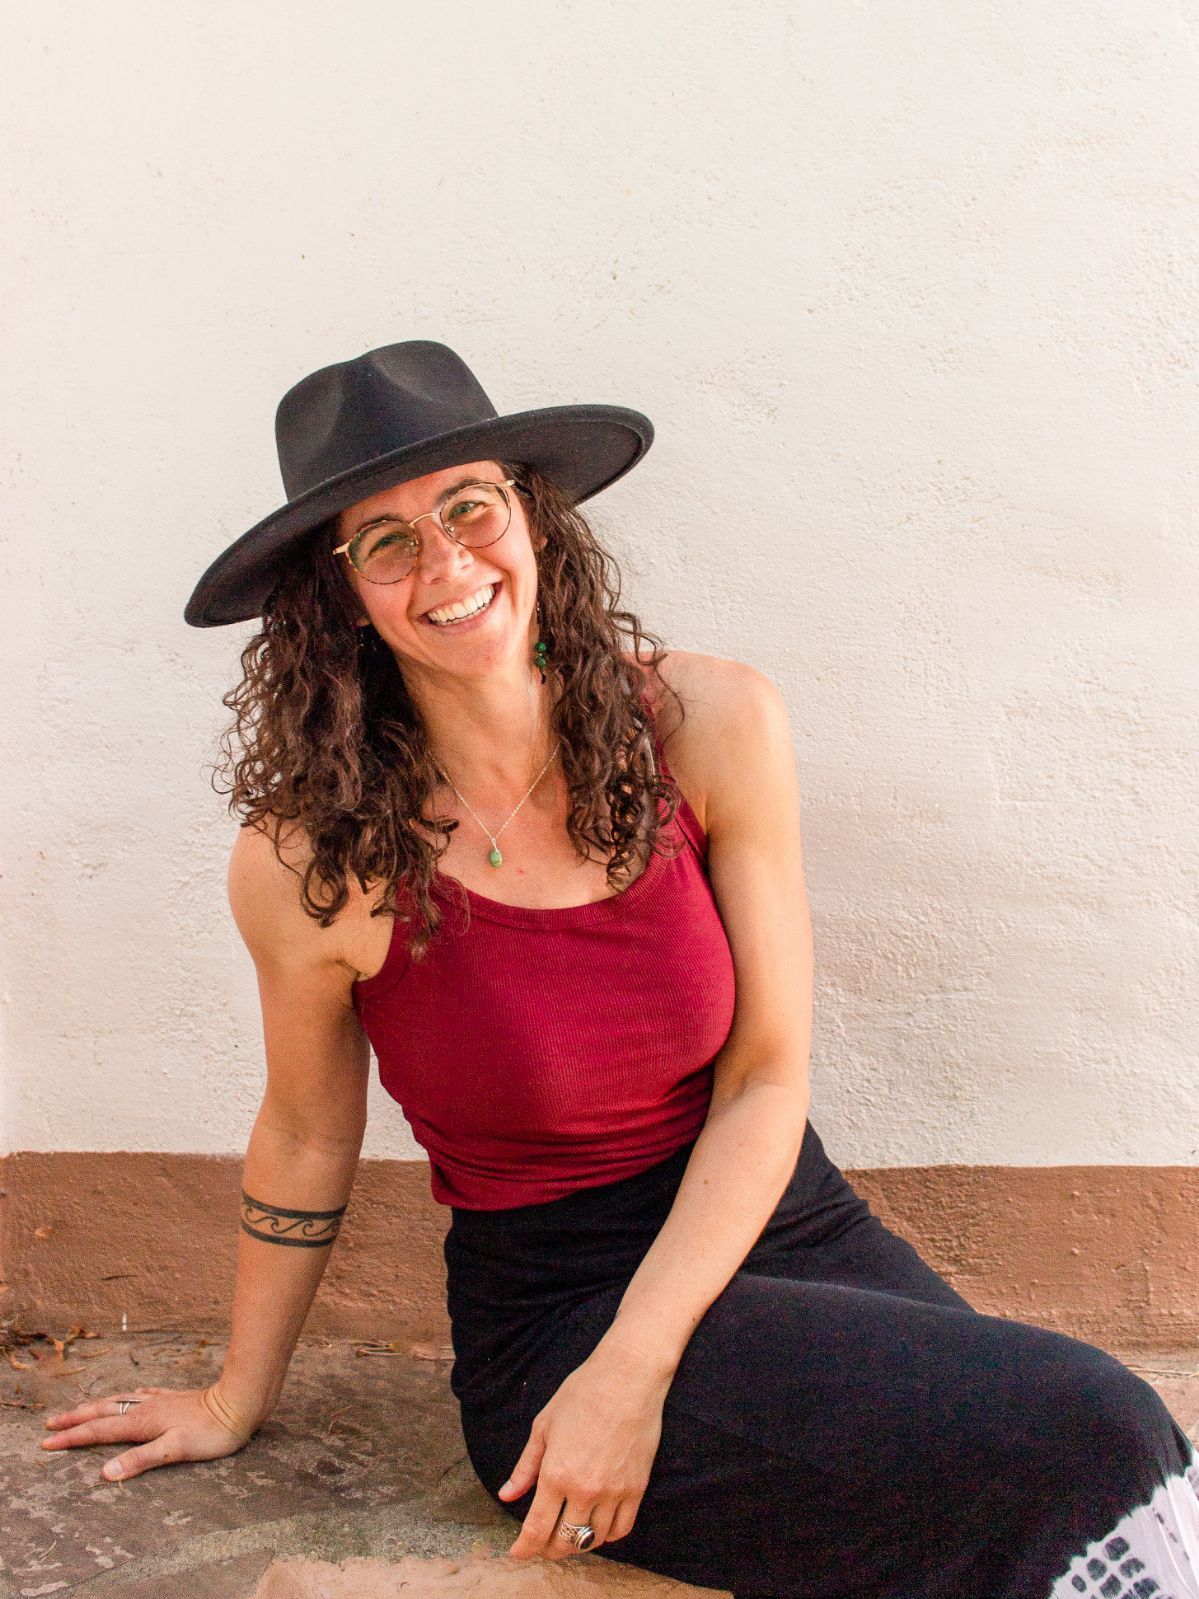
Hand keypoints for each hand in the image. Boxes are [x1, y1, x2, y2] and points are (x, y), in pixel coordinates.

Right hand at [39, 1382, 257, 1480]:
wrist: (239, 1403)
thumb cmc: (211, 1432)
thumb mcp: (175, 1450)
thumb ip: (141, 1460)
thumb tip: (105, 1472)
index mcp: (142, 1423)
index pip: (99, 1431)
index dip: (72, 1438)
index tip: (47, 1444)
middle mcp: (146, 1408)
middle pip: (103, 1412)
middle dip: (75, 1419)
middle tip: (50, 1425)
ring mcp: (160, 1401)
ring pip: (120, 1401)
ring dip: (96, 1406)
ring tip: (80, 1409)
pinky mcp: (174, 1399)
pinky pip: (143, 1395)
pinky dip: (128, 1396)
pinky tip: (132, 1395)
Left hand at [497, 1334, 671, 1559]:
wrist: (628, 1377)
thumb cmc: (582, 1393)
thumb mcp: (544, 1425)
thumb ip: (525, 1466)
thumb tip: (506, 1494)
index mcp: (556, 1473)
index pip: (537, 1529)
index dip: (524, 1548)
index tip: (517, 1553)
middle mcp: (584, 1489)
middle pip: (564, 1542)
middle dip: (547, 1549)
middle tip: (540, 1544)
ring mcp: (613, 1491)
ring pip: (592, 1540)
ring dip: (576, 1543)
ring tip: (567, 1533)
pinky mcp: (636, 1488)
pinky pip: (621, 1529)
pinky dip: (606, 1535)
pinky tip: (596, 1525)